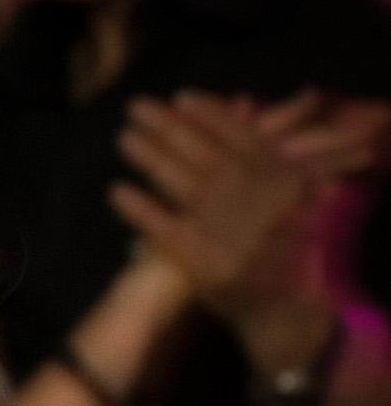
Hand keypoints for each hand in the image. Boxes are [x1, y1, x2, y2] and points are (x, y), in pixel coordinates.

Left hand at [109, 90, 380, 341]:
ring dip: (150, 156)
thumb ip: (264, 151)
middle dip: (170, 127)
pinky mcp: (204, 262)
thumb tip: (238, 100)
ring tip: (124, 137)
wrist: (285, 309)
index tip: (182, 96)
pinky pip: (163, 227)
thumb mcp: (289, 193)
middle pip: (206, 154)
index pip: (244, 137)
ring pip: (182, 183)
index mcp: (285, 183)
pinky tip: (117, 190)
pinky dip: (139, 207)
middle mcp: (260, 204)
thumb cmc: (282, 244)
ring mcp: (230, 233)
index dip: (211, 114)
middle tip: (137, 107)